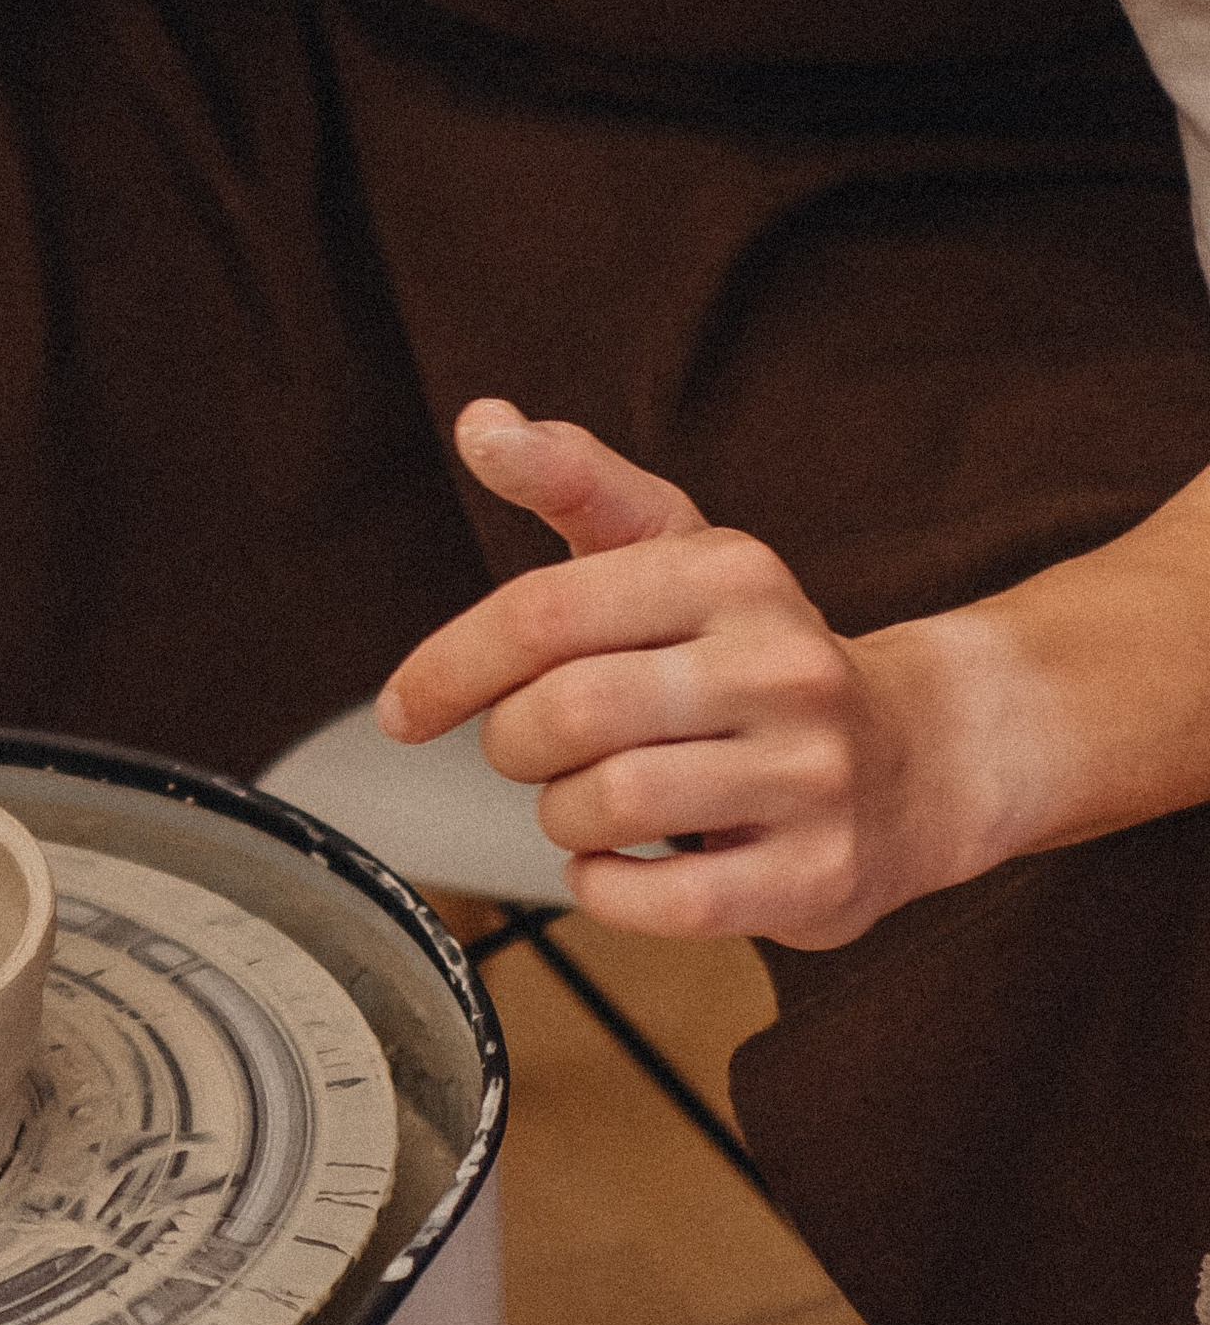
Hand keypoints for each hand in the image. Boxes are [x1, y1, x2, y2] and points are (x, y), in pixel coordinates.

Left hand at [375, 402, 964, 948]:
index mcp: (729, 572)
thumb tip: (480, 424)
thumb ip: (575, 482)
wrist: (919, 757)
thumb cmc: (754, 652)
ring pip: (610, 803)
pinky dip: (605, 888)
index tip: (406, 709)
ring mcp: (811, 774)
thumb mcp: (676, 550)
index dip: (450, 666)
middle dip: (513, 743)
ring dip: (561, 814)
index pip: (544, 612)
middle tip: (528, 748)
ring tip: (584, 800)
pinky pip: (666, 901)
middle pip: (569, 712)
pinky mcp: (818, 876)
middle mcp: (780, 664)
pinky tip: (614, 861)